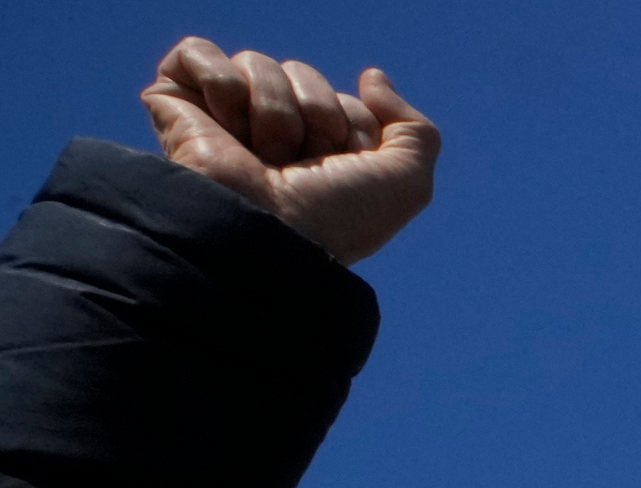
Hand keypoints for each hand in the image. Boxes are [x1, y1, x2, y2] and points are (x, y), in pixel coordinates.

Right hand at [143, 39, 437, 264]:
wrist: (270, 232)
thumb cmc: (336, 217)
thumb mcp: (407, 182)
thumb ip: (415, 129)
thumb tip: (371, 77)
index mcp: (321, 154)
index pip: (347, 104)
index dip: (352, 130)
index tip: (341, 170)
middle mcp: (272, 135)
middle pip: (303, 75)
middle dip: (314, 114)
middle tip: (299, 163)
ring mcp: (223, 118)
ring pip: (258, 63)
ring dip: (274, 111)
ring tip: (263, 155)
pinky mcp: (176, 102)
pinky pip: (199, 51)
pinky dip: (220, 82)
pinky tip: (224, 127)